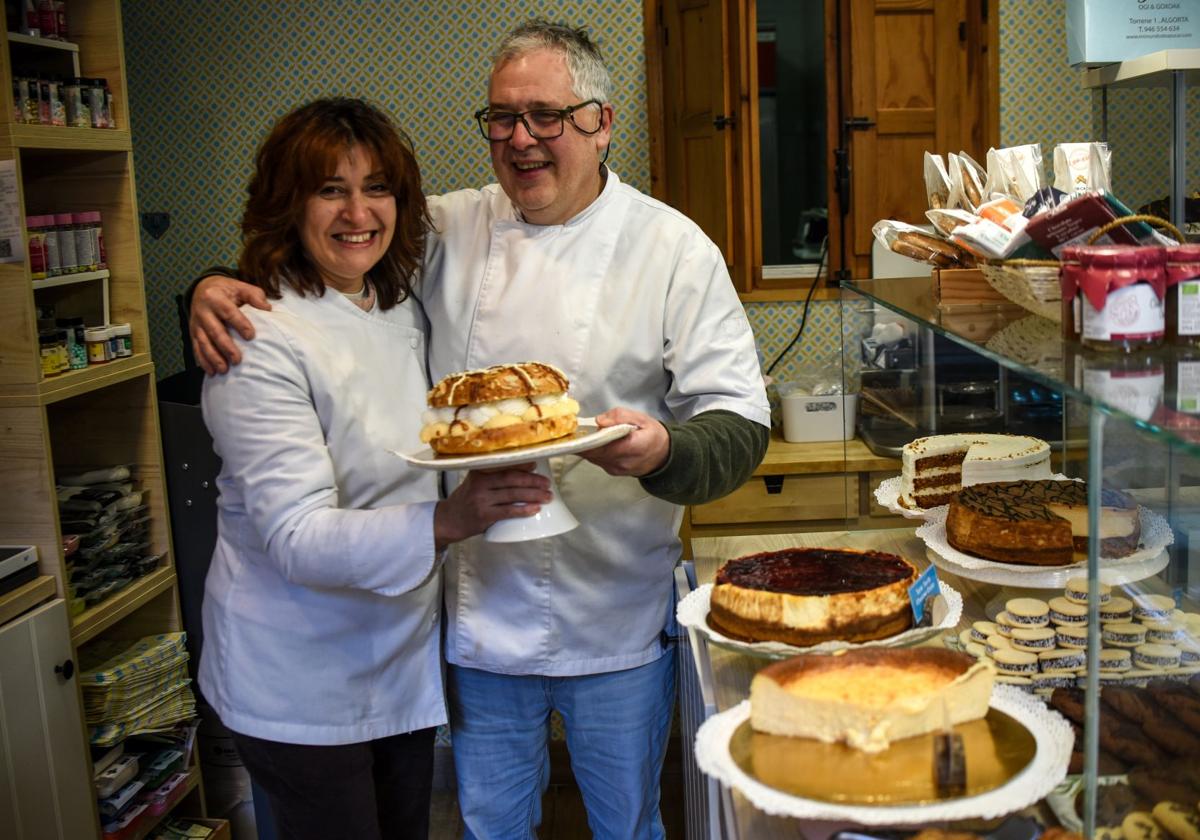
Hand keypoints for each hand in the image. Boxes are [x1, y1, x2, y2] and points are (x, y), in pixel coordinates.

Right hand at [190, 275, 271, 374]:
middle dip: (225, 347)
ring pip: (203, 342)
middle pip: (214, 331)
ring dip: (213, 358)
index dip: (239, 324)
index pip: (228, 312)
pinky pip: (196, 348)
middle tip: (237, 360)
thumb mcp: (240, 287)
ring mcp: (196, 323)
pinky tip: (211, 372)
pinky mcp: (193, 332)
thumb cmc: (227, 290)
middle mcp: (203, 311)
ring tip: (224, 370)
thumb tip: (268, 309)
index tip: (251, 336)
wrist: (202, 288)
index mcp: (215, 297)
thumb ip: (254, 296)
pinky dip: (203, 361)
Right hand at [433, 465, 551, 548]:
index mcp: (479, 472)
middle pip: (512, 479)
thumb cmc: (466, 500)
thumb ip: (492, 475)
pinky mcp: (484, 515)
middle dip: (533, 481)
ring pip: (513, 495)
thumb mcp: (474, 482)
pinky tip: (535, 509)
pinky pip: (508, 511)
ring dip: (533, 495)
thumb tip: (525, 471)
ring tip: (547, 496)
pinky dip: (523, 510)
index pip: (504, 465)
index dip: (522, 464)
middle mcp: (480, 483)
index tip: (537, 464)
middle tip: (548, 484)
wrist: (448, 520)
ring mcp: (481, 500)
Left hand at [578, 408, 668, 476]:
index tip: (578, 433)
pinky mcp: (613, 471)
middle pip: (594, 453)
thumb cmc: (653, 436)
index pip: (604, 446)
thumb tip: (600, 421)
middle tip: (577, 430)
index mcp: (633, 447)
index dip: (588, 440)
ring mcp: (617, 469)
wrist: (664, 455)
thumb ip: (620, 416)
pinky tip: (596, 442)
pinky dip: (594, 451)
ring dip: (587, 447)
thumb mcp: (641, 418)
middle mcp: (623, 462)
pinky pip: (597, 460)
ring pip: (593, 457)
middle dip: (584, 441)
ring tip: (586, 434)